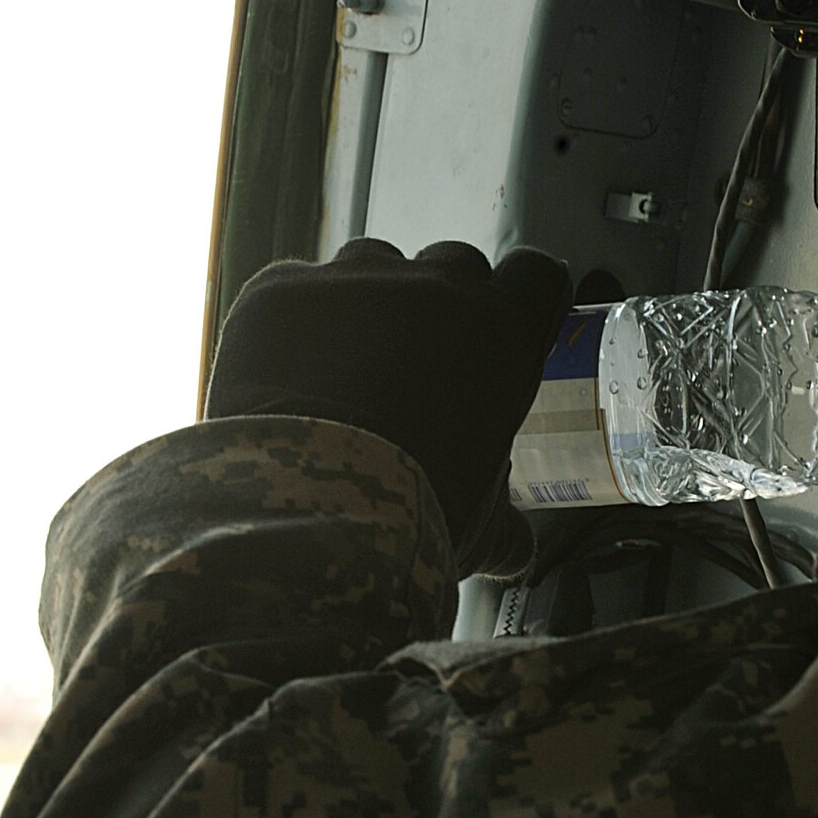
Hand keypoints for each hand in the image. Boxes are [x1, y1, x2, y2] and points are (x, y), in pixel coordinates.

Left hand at [206, 238, 572, 578]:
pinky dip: (294, 321)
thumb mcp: (480, 528)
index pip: (537, 276)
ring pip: (372, 265)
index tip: (508, 324)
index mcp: (503, 335)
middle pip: (455, 265)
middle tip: (423, 364)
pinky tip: (285, 375)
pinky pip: (296, 288)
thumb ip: (505, 526)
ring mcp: (354, 280)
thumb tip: (516, 553)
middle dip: (444, 304)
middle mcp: (436, 290)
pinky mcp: (280, 289)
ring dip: (368, 304)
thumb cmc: (411, 512)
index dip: (523, 299)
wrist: (305, 510)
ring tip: (346, 369)